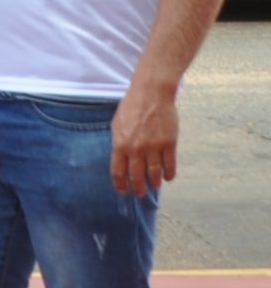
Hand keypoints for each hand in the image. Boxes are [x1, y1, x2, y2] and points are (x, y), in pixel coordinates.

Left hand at [111, 81, 177, 196]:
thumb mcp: (117, 125)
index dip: (120, 184)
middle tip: (139, 194)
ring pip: (154, 173)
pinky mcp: (169, 143)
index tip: (123, 191)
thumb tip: (121, 160)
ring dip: (154, 183)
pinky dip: (169, 173)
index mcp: (120, 145)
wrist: (151, 94)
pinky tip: (168, 178)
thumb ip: (119, 144)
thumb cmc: (131, 108)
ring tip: (154, 187)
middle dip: (137, 188)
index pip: (118, 172)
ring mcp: (154, 147)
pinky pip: (170, 164)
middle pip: (136, 176)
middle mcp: (136, 149)